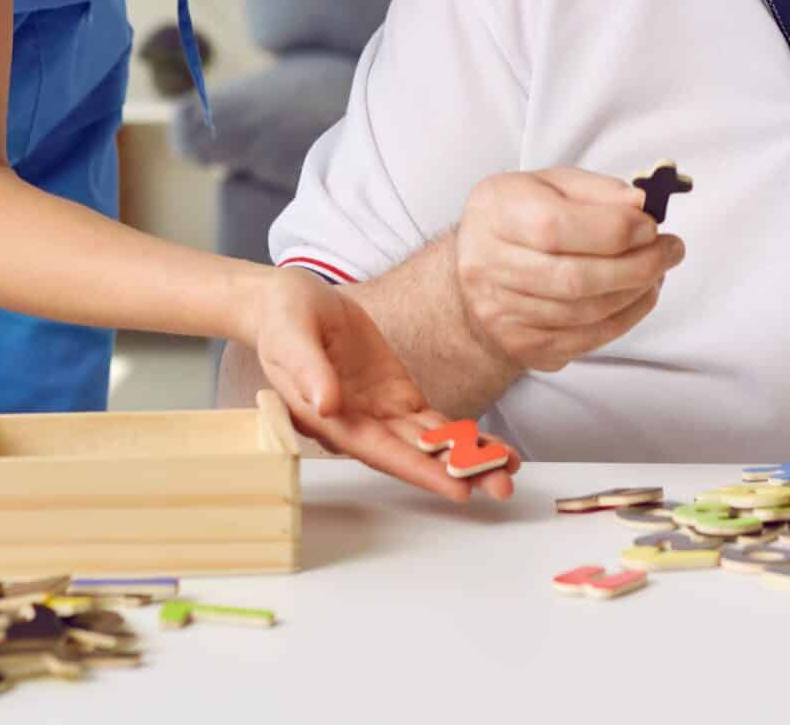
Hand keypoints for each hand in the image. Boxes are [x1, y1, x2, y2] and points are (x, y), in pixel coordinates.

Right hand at [240, 266, 519, 502]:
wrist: (288, 302)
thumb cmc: (281, 319)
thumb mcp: (290, 336)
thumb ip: (308, 369)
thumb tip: (326, 403)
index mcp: (331, 419)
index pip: (382, 452)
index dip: (421, 470)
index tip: (457, 487)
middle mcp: (360, 425)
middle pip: (415, 456)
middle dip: (458, 472)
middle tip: (501, 487)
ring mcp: (380, 412)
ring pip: (430, 443)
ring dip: (468, 458)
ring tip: (508, 469)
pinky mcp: (395, 394)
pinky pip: (433, 421)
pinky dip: (461, 434)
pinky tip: (489, 445)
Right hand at [452, 167, 683, 372]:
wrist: (479, 267)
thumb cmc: (522, 217)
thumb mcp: (552, 184)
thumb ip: (597, 191)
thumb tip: (642, 206)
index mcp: (496, 212)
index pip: (556, 228)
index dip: (614, 230)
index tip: (651, 226)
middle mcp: (487, 265)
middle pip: (574, 279)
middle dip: (637, 266)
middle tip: (671, 251)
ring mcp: (501, 313)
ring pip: (584, 314)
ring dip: (635, 294)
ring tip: (658, 271)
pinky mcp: (521, 345)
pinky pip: (584, 340)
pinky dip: (623, 320)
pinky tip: (638, 297)